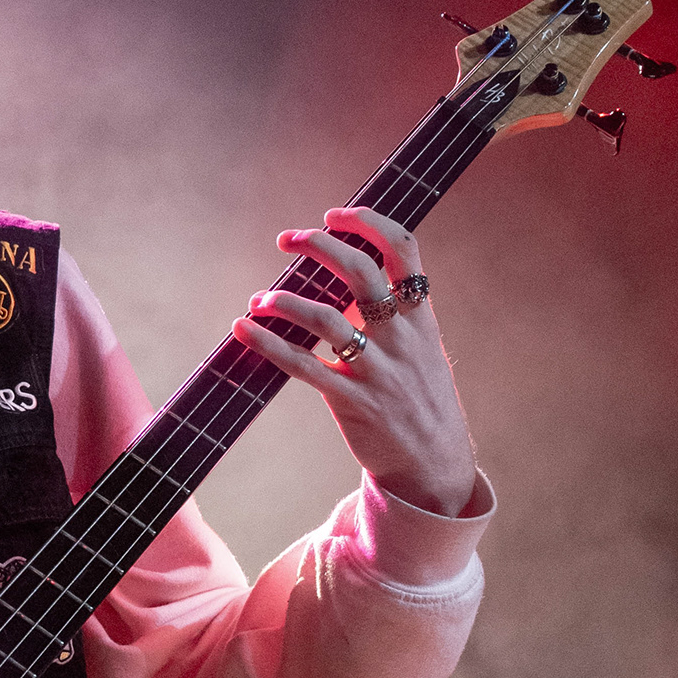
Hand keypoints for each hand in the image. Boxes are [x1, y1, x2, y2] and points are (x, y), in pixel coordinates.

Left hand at [230, 207, 477, 516]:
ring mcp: (377, 369)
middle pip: (360, 271)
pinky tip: (243, 328)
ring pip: (326, 318)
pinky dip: (268, 344)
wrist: (434, 463)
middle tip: (287, 240)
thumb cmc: (420, 397)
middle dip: (319, 245)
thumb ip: (396, 311)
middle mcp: (401, 336)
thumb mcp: (424, 348)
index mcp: (420, 316)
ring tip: (259, 298)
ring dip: (285, 301)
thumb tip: (351, 271)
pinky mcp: (351, 401)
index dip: (368, 222)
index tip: (334, 214)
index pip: (404, 248)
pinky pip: (303, 366)